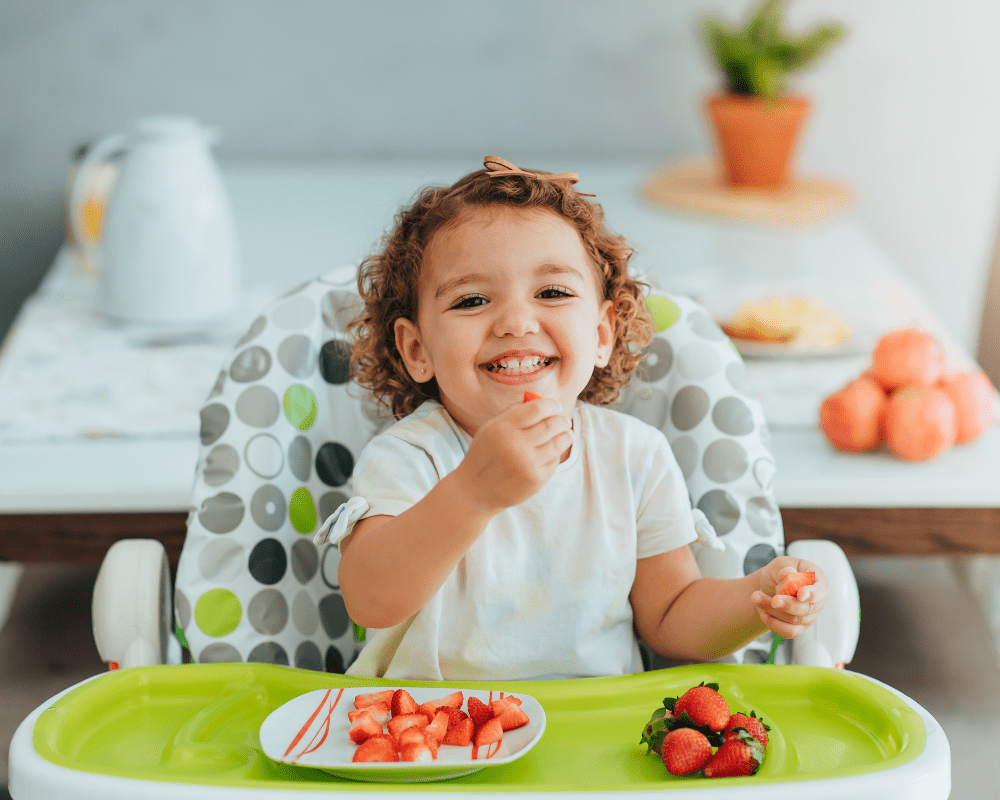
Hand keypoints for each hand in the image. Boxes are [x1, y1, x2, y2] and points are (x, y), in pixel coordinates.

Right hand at [453, 398, 571, 515]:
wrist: (475, 491)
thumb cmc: (485, 454)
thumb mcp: (490, 428)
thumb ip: (514, 412)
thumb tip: (542, 401)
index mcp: (503, 428)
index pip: (538, 409)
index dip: (552, 404)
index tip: (556, 406)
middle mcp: (516, 445)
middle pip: (552, 424)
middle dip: (563, 420)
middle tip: (564, 420)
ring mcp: (528, 464)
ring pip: (559, 442)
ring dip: (566, 435)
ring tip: (566, 433)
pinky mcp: (536, 480)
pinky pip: (554, 460)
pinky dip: (555, 454)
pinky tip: (549, 453)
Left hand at [751, 557, 827, 639]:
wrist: (770, 586)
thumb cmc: (780, 572)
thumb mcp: (780, 564)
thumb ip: (784, 567)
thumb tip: (788, 574)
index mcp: (817, 580)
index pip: (820, 590)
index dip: (812, 594)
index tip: (800, 594)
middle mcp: (817, 601)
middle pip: (805, 608)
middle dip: (787, 604)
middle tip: (773, 600)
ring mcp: (809, 616)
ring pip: (793, 619)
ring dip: (772, 610)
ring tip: (756, 597)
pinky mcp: (798, 627)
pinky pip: (788, 632)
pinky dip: (774, 624)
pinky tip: (763, 613)